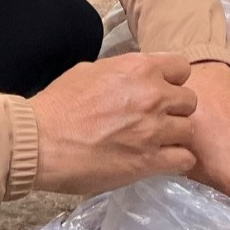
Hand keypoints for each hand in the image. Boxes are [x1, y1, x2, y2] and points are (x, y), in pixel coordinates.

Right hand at [30, 52, 196, 195]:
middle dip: (176, 110)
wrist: (40, 141)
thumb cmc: (58, 105)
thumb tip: (130, 79)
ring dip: (176, 137)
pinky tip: (161, 161)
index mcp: (139, 68)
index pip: (181, 67)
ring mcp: (154, 130)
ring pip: (189, 131)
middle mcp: (154, 96)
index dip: (173, 81)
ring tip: (157, 144)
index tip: (161, 91)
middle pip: (190, 101)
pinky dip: (176, 161)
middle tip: (157, 121)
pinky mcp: (149, 161)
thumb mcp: (90, 71)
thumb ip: (120, 73)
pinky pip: (184, 160)